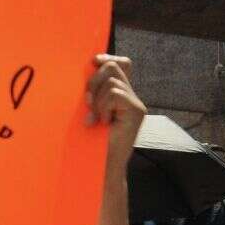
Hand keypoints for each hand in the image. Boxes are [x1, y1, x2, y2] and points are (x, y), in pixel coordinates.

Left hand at [85, 55, 146, 172]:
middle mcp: (131, 96)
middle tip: (87, 105)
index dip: (107, 58)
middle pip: (114, 67)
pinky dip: (103, 106)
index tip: (93, 61)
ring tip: (95, 118)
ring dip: (96, 99)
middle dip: (93, 81)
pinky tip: (102, 122)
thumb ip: (90, 93)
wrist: (100, 167)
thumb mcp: (87, 111)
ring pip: (112, 82)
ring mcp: (136, 104)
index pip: (122, 63)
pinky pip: (115, 94)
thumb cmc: (89, 141)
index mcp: (120, 94)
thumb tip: (87, 68)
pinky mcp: (137, 112)